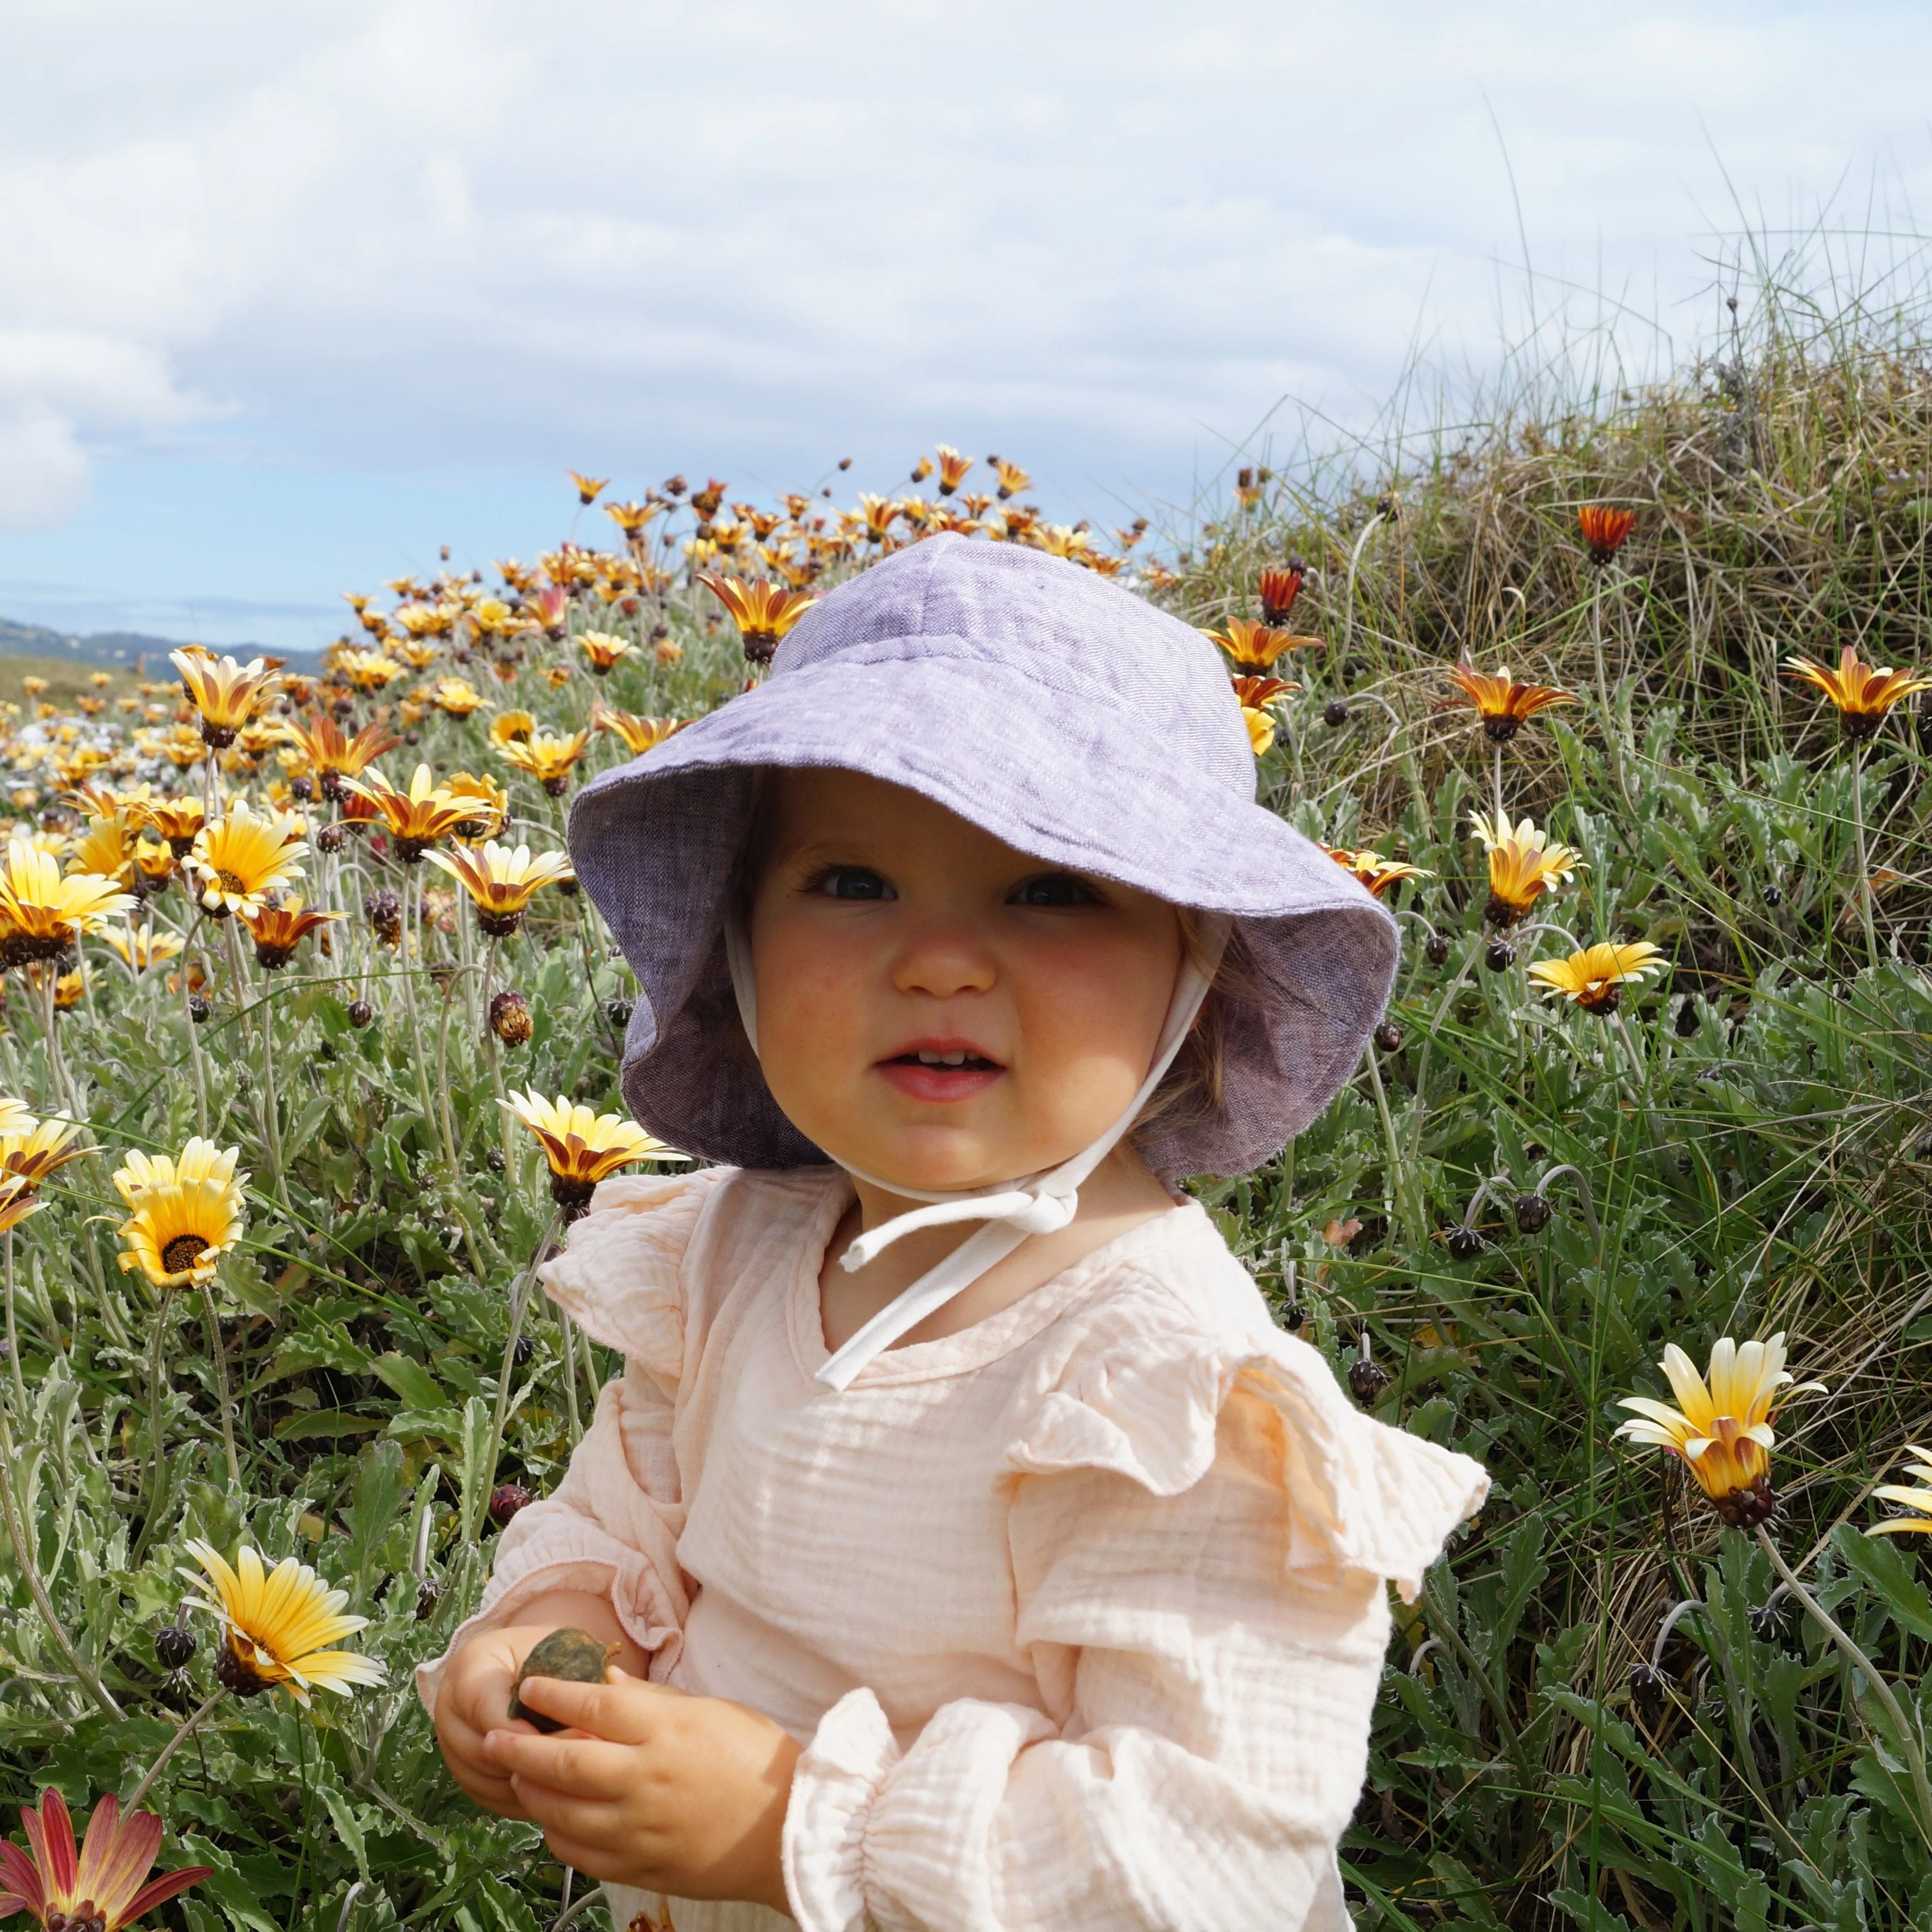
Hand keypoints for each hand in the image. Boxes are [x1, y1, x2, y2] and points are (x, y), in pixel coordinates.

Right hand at [434, 1591, 648, 1819]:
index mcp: (471, 1668)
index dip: (526, 1732)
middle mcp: (449, 1709)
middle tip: (580, 1774)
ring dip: (529, 1788)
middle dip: (532, 1764)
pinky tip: (557, 1798)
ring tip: (575, 1788)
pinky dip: (523, 1801)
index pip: (489, 1708)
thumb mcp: (556, 1650)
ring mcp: (452, 1746)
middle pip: (484, 1752)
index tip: (565, 1745)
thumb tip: (606, 1700)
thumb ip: (568, 1676)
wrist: (523, 1665)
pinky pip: (490, 1799)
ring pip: (486, 1780)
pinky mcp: (462, 1775)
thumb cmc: (546, 1654)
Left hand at [485, 1668, 801, 1912]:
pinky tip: (553, 1821)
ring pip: (563, 1811)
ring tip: (517, 1777)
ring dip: (532, 1792)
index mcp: (666, 1731)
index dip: (553, 1694)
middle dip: (520, 1747)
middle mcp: (646, 1778)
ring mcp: (641, 1828)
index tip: (528, 1688)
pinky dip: (558, 1835)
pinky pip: (582, 1854)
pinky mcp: (642, 1867)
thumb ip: (653, 1701)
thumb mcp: (712, 1711)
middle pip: (564, 1759)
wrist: (790, 1831)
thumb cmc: (759, 1761)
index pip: (593, 1704)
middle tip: (495, 1738)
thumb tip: (605, 1681)